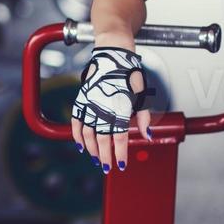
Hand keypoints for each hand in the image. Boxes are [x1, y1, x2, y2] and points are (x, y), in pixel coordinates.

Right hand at [71, 45, 152, 173]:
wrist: (113, 56)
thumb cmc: (130, 75)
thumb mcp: (141, 95)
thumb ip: (143, 117)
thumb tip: (147, 135)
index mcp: (119, 108)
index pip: (119, 138)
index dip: (119, 153)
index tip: (121, 164)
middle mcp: (103, 109)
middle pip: (102, 140)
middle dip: (105, 156)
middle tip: (107, 167)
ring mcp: (90, 105)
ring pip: (88, 134)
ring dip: (92, 149)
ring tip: (97, 159)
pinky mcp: (82, 100)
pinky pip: (76, 123)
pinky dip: (78, 136)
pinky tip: (82, 146)